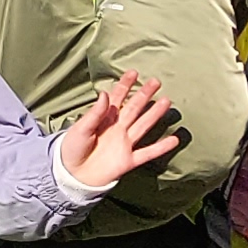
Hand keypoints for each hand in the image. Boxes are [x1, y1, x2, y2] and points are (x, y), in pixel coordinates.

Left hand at [57, 73, 182, 190]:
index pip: (117, 98)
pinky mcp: (128, 160)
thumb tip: (105, 94)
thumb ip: (94, 113)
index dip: (124, 85)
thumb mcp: (80, 128)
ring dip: (155, 114)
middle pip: (134, 108)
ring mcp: (124, 144)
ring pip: (143, 125)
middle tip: (156, 82)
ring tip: (167, 102)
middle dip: (144, 95)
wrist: (72, 174)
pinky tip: (174, 139)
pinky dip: (161, 147)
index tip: (133, 72)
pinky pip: (148, 153)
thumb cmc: (72, 149)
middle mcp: (117, 129)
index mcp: (104, 119)